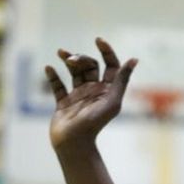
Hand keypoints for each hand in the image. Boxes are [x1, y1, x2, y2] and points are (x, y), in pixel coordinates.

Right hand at [45, 37, 136, 151]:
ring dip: (68, 60)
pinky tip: (49, 68)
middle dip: (82, 58)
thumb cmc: (95, 124)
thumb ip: (121, 80)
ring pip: (74, 72)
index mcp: (107, 91)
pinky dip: (53, 76)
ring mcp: (78, 97)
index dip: (106, 51)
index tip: (98, 40)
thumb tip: (134, 59)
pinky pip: (57, 86)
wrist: (74, 144)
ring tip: (61, 53)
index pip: (110, 65)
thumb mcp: (112, 101)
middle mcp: (94, 92)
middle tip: (73, 60)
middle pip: (90, 66)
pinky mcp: (63, 103)